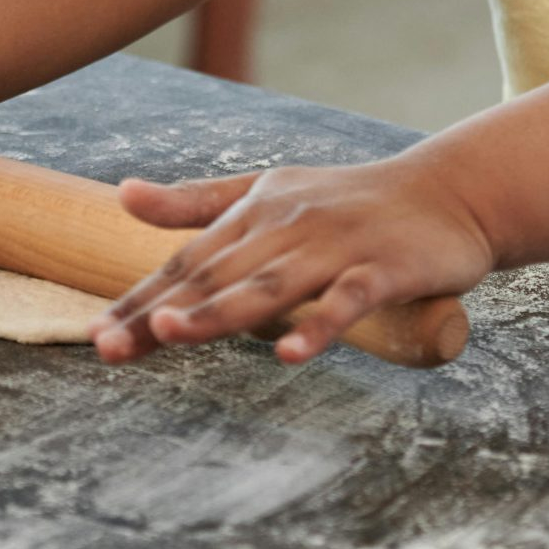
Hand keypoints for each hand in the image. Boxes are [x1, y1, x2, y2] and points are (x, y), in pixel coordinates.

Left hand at [91, 152, 495, 365]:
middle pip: (216, 276)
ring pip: (270, 285)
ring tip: (169, 334)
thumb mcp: (268, 193)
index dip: (140, 297)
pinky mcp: (384, 269)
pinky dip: (319, 327)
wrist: (451, 192)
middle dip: (160, 312)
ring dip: (219, 312)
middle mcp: (287, 226)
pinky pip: (347, 301)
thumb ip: (197, 202)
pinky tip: (289, 356)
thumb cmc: (350, 202)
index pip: (188, 262)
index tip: (97, 334)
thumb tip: (123, 195)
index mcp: (254, 212)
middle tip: (107, 345)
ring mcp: (336, 246)